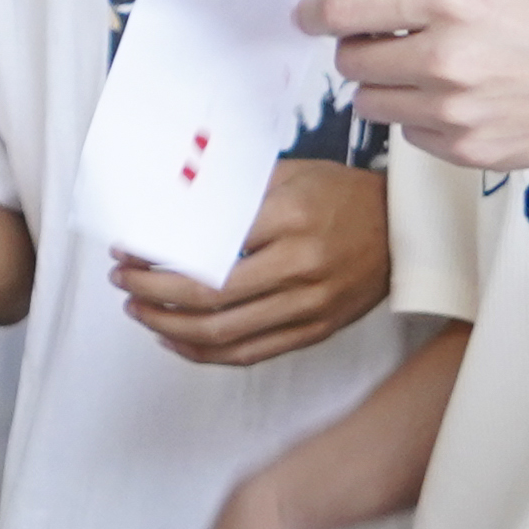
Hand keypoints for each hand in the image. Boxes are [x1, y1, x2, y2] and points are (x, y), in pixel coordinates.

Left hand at [110, 157, 387, 366]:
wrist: (406, 230)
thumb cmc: (342, 195)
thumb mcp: (290, 174)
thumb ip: (235, 191)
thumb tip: (173, 204)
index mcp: (290, 220)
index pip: (207, 245)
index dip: (159, 252)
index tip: (128, 247)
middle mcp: (299, 268)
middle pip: (207, 295)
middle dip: (153, 290)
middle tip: (122, 279)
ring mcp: (308, 307)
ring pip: (222, 332)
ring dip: (169, 325)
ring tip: (137, 308)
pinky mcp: (314, 332)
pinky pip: (248, 353)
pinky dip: (204, 352)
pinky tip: (174, 338)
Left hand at [313, 0, 528, 174]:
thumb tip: (367, 12)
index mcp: (451, 1)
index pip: (347, 13)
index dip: (317, 14)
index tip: (307, 16)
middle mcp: (444, 56)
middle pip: (351, 63)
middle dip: (359, 51)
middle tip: (381, 44)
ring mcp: (454, 110)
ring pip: (372, 104)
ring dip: (386, 88)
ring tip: (427, 74)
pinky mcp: (466, 150)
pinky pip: (410, 136)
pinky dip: (420, 120)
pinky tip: (460, 103)